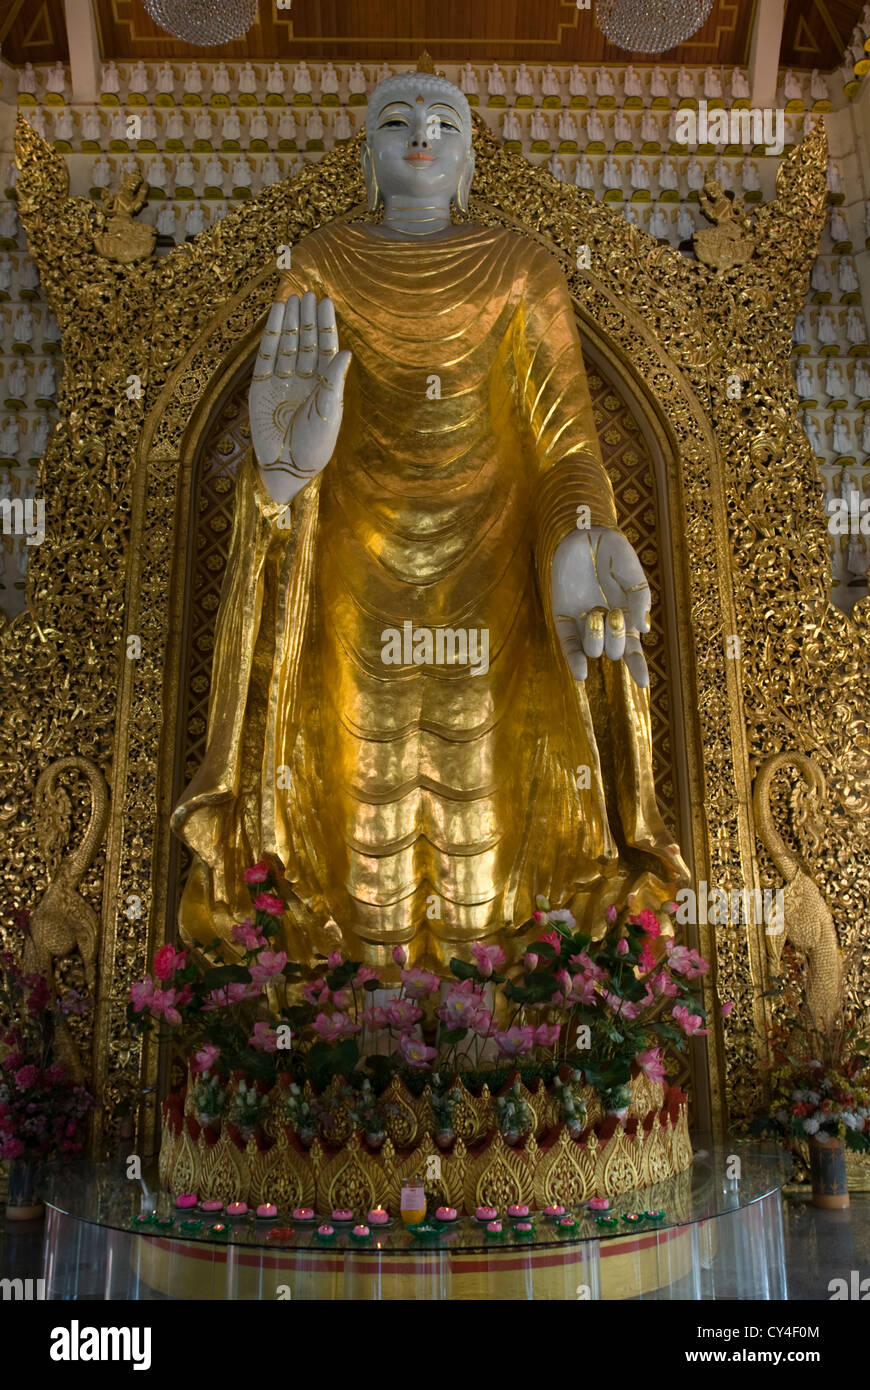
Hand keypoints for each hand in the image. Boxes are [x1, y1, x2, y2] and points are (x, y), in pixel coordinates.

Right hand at [249, 290, 350, 502]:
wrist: (286, 467)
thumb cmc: (314, 446)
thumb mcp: (328, 412)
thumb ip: (334, 381)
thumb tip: (346, 352)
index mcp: (324, 385)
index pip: (326, 348)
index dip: (325, 325)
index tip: (325, 301)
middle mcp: (304, 379)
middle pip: (306, 341)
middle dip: (307, 317)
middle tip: (307, 292)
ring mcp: (282, 380)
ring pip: (287, 343)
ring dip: (290, 321)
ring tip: (292, 297)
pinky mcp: (261, 385)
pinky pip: (267, 354)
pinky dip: (272, 334)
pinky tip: (276, 314)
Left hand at [551, 526, 651, 687]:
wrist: (583, 535)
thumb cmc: (613, 552)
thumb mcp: (632, 572)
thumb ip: (640, 598)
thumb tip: (644, 630)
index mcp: (627, 615)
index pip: (633, 649)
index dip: (638, 667)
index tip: (643, 683)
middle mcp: (606, 624)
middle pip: (614, 650)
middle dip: (617, 638)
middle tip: (615, 614)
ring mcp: (584, 623)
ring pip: (593, 650)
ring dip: (598, 639)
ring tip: (597, 613)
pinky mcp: (563, 618)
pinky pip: (569, 646)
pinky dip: (574, 660)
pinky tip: (581, 674)